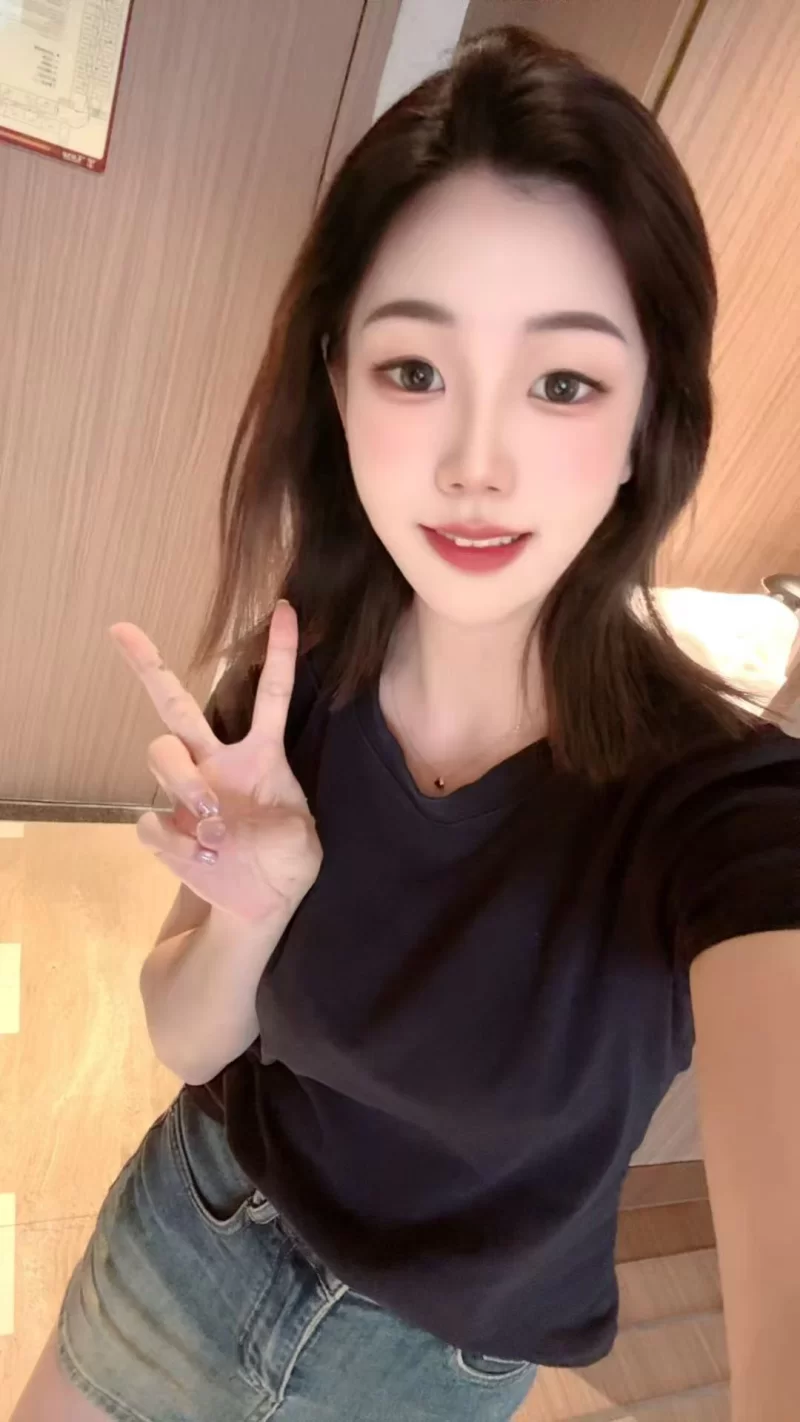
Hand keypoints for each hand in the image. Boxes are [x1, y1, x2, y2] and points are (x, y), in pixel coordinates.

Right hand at [110, 602, 321, 922]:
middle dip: (149, 665)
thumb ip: (290, 830)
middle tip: (122, 631)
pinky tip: (200, 859)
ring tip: (212, 825)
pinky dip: (175, 841)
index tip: (284, 607)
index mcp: (261, 756)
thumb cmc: (286, 862)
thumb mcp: (306, 845)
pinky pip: (151, 820)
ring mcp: (186, 794)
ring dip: (184, 783)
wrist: (259, 907)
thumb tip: (251, 826)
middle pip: (176, 706)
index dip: (279, 652)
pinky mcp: (166, 831)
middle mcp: (216, 764)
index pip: (271, 695)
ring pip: (161, 752)